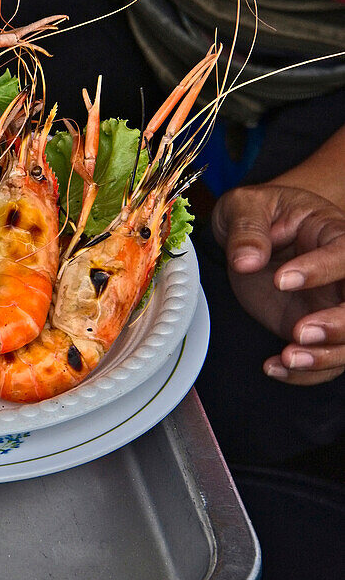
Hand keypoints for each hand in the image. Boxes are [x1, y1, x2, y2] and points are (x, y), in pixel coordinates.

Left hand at [212, 184, 344, 385]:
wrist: (253, 232)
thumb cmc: (257, 213)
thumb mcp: (244, 207)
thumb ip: (247, 231)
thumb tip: (247, 260)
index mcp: (332, 232)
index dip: (321, 270)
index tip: (281, 280)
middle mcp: (342, 273)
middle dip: (340, 324)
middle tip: (299, 331)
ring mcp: (331, 303)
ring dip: (327, 356)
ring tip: (287, 358)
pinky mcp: (315, 328)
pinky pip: (325, 359)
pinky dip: (305, 372)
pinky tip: (274, 367)